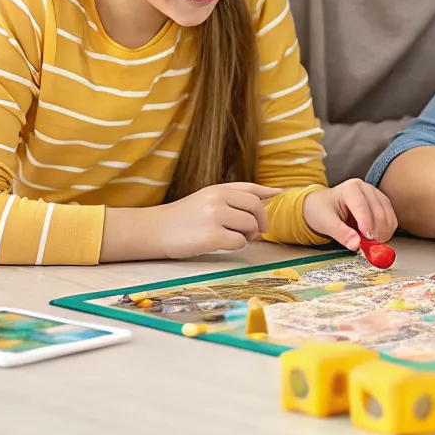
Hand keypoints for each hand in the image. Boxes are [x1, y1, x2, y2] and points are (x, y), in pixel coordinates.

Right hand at [156, 182, 281, 258]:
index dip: (267, 193)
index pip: (251, 189)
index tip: (279, 194)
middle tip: (257, 231)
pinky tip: (225, 244)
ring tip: (236, 237)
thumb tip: (268, 195)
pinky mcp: (211, 237)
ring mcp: (215, 217)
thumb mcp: (206, 198)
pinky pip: (239, 242)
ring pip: (249, 226)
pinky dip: (237, 245)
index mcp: (218, 189)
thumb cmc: (184, 217)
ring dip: (248, 235)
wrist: (155, 230)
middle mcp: (218, 200)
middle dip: (260, 220)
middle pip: (255, 208)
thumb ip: (232, 196)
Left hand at [303, 179, 397, 249]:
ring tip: (373, 243)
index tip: (367, 237)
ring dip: (384, 231)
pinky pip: (390, 218)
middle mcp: (366, 188)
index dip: (366, 222)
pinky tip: (378, 238)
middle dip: (377, 230)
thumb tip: (355, 245)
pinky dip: (387, 230)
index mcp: (351, 188)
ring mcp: (375, 195)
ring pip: (388, 214)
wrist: (321, 205)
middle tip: (370, 246)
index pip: (362, 205)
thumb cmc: (321, 210)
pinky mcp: (381, 205)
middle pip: (378, 210)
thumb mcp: (325, 222)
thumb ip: (340, 233)